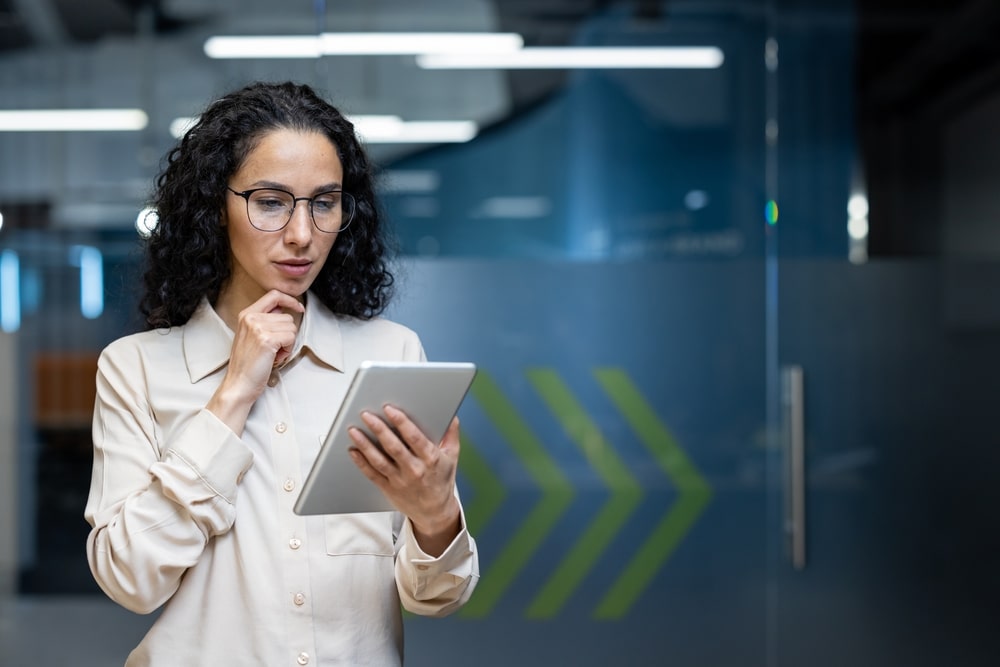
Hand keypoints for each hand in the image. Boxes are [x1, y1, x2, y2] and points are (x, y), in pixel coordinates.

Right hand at [207, 290, 303, 433]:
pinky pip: (291, 338)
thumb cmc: (247, 364)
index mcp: (246, 314)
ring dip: (287, 343)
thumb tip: (283, 310)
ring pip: (291, 327)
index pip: (273, 295)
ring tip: (273, 354)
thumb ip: (265, 321)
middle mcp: (251, 318)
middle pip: (287, 317)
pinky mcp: (267, 340)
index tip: (298, 308)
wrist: (239, 384)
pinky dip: (287, 350)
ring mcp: (258, 328)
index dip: (289, 300)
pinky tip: (275, 358)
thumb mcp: (251, 335)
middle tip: (274, 349)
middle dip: (286, 334)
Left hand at [348, 406, 461, 556]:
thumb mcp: (452, 456)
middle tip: (367, 415)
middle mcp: (415, 470)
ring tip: (354, 430)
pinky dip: (361, 462)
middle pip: (393, 447)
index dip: (401, 422)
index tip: (389, 409)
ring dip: (365, 445)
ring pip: (379, 460)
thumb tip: (452, 415)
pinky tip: (353, 450)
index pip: (415, 438)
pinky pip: (372, 474)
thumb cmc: (441, 480)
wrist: (435, 512)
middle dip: (379, 429)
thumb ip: (451, 434)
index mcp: (431, 459)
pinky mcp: (388, 488)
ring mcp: (400, 480)